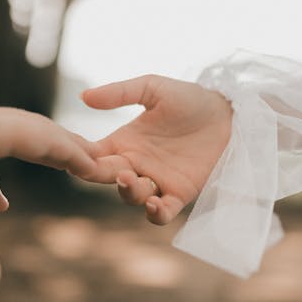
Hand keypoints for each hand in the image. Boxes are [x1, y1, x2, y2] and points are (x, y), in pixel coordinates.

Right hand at [82, 74, 232, 224]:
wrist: (229, 114)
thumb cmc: (190, 98)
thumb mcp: (153, 88)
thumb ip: (119, 92)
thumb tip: (83, 96)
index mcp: (124, 142)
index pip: (93, 155)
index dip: (80, 157)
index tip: (72, 155)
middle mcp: (136, 163)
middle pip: (107, 178)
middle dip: (101, 176)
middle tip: (109, 166)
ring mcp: (157, 181)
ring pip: (131, 197)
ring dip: (128, 192)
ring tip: (131, 179)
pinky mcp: (180, 193)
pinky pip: (161, 213)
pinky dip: (155, 213)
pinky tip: (155, 204)